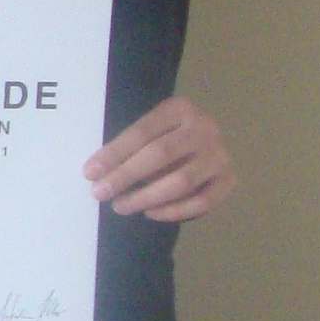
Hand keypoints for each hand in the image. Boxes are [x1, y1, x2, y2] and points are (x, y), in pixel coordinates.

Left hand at [85, 96, 234, 222]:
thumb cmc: (163, 137)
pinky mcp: (229, 180)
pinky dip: (173, 211)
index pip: (142, 132)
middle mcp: (204, 128)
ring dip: (146, 198)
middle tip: (101, 193)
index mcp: (179, 108)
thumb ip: (128, 147)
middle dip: (126, 176)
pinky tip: (150, 212)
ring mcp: (220, 154)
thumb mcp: (147, 132)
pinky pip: (201, 202)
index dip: (114, 154)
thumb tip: (97, 173)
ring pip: (181, 182)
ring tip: (121, 206)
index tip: (90, 173)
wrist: (202, 143)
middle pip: (160, 155)